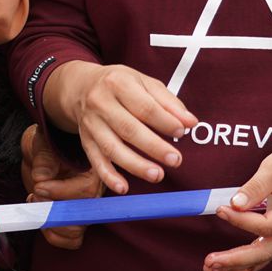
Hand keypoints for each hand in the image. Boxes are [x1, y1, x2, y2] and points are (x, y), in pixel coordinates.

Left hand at [20, 123, 101, 249]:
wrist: (45, 154)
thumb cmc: (48, 147)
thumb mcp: (45, 147)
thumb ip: (44, 162)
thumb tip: (40, 180)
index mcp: (94, 174)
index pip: (85, 192)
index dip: (60, 192)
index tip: (38, 187)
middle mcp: (94, 195)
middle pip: (83, 218)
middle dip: (53, 211)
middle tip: (35, 195)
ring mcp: (83, 210)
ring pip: (76, 232)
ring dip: (50, 224)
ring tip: (36, 203)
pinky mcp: (73, 220)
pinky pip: (71, 240)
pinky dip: (54, 236)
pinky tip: (41, 219)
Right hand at [48, 63, 197, 195]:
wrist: (81, 86)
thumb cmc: (119, 85)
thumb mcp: (145, 83)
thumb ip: (169, 102)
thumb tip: (190, 122)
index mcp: (118, 83)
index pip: (144, 106)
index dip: (165, 121)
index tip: (182, 131)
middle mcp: (100, 103)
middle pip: (128, 129)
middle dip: (154, 147)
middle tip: (176, 159)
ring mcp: (91, 124)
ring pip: (112, 148)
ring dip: (135, 165)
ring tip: (157, 175)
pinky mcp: (86, 140)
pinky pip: (96, 161)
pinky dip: (108, 176)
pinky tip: (123, 187)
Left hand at [204, 140, 271, 270]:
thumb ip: (255, 186)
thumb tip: (235, 204)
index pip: (267, 225)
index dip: (241, 221)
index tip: (220, 210)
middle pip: (266, 250)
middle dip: (236, 259)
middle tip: (210, 262)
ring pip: (264, 256)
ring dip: (238, 265)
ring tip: (212, 270)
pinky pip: (265, 253)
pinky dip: (247, 264)